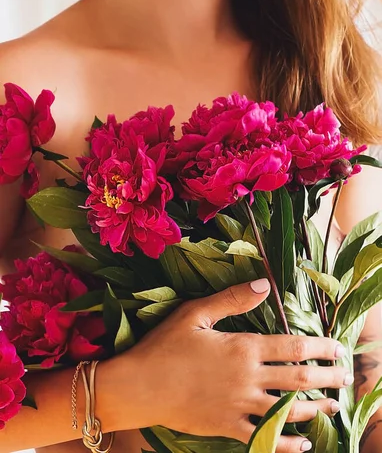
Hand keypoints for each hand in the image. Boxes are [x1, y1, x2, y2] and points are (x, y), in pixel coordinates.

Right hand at [128, 279, 350, 452]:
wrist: (139, 386)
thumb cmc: (164, 345)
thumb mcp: (196, 313)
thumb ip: (232, 299)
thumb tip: (265, 285)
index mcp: (242, 347)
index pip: (291, 347)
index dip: (319, 347)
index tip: (337, 347)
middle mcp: (248, 378)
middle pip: (297, 378)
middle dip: (326, 377)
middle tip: (346, 377)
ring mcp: (240, 406)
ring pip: (287, 409)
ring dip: (315, 408)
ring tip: (334, 406)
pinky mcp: (228, 427)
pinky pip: (264, 439)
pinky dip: (286, 444)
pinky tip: (303, 446)